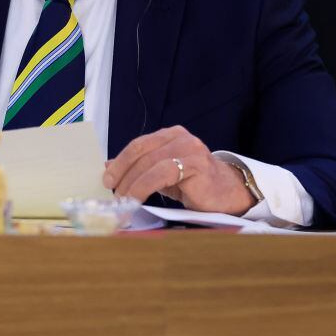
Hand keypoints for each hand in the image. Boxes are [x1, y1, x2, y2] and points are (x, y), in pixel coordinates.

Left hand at [103, 125, 255, 214]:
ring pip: (149, 164)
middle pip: (141, 152)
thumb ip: (139, 168)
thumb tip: (107, 167)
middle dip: (122, 173)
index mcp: (170, 135)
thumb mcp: (162, 173)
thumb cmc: (194, 184)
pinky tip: (137, 199)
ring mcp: (190, 149)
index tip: (106, 179)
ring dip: (131, 184)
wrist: (229, 193)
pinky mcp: (197, 165)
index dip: (119, 162)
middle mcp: (180, 138)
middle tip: (111, 192)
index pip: (138, 145)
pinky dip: (144, 187)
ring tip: (123, 200)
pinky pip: (162, 175)